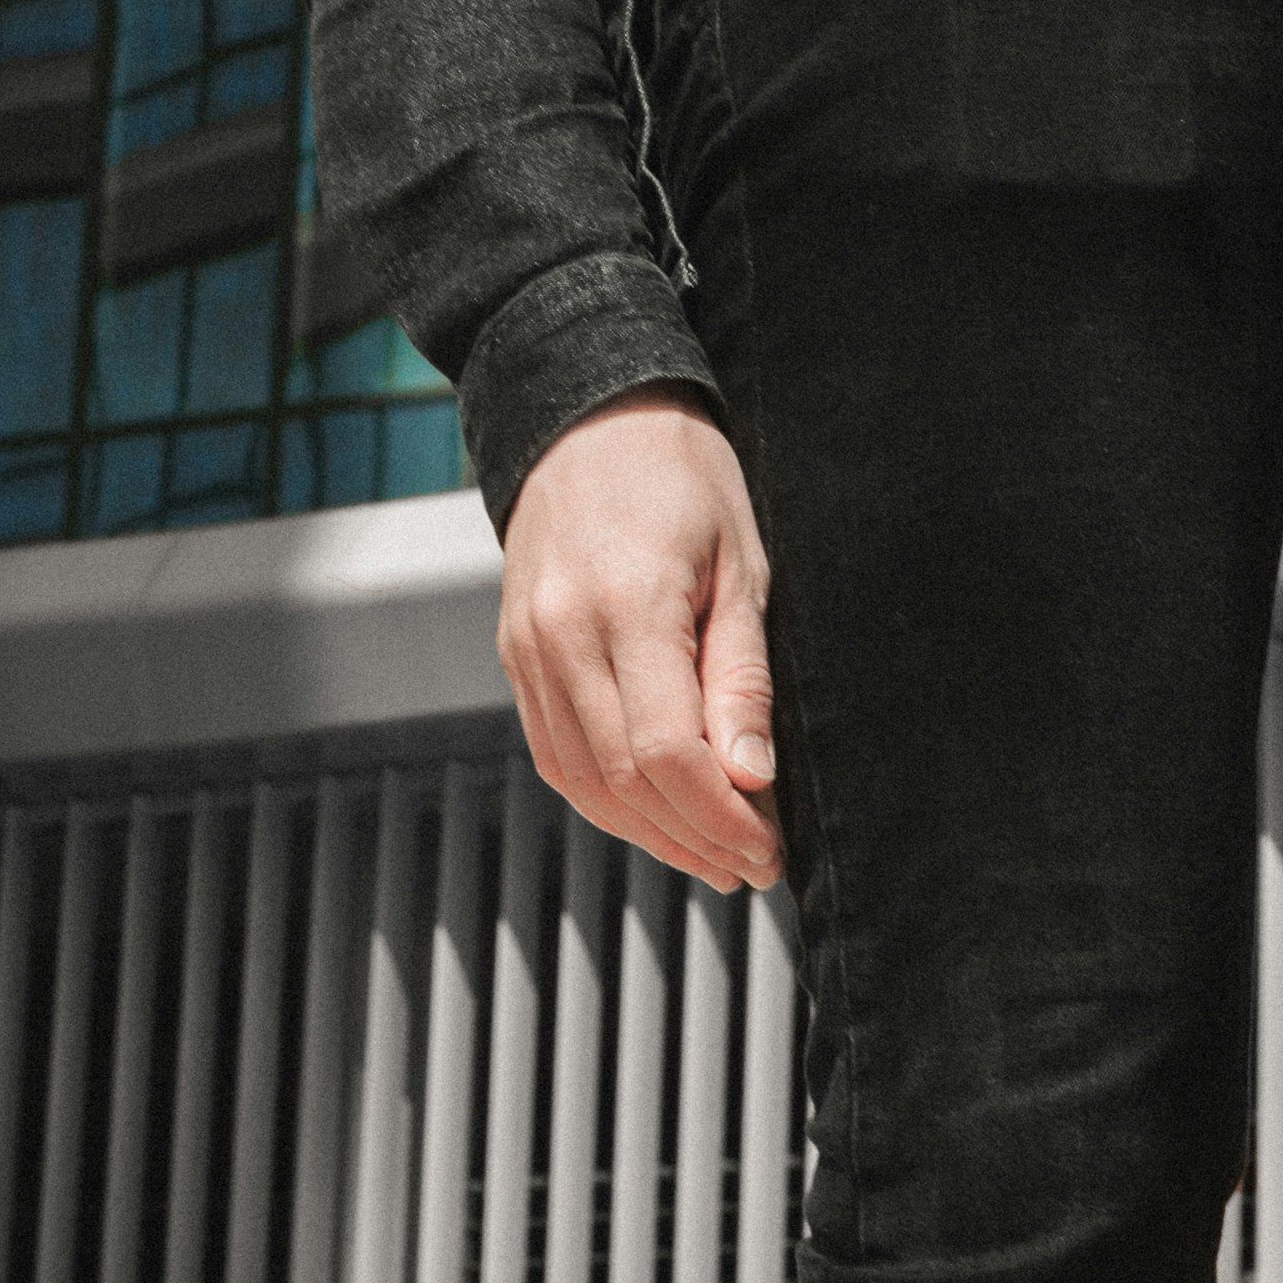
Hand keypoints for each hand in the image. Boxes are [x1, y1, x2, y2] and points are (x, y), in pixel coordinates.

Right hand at [496, 392, 781, 896]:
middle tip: (753, 865)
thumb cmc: (680, 478)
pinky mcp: (514, 658)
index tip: (768, 848)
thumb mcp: (740, 564)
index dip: (721, 817)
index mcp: (626, 605)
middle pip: (622, 781)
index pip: (668, 752)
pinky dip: (606, 801)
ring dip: (649, 834)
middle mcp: (560, 636)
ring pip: (582, 782)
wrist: (589, 418)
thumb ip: (740, 676)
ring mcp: (526, 650)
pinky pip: (555, 755)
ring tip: (713, 856)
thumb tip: (752, 778)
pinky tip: (656, 816)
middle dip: (693, 838)